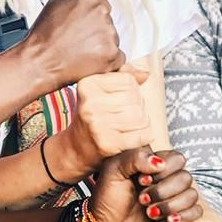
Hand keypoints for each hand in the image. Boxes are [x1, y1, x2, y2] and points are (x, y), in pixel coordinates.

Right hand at [22, 0, 122, 90]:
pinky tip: (88, 62)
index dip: (88, 20)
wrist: (39, 62)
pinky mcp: (112, 54)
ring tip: (79, 51)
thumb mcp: (57, 2)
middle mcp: (101, 12)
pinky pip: (118, 57)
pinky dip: (106, 62)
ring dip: (100, 46)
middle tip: (75, 41)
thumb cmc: (45, 34)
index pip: (102, 6)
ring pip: (112, 39)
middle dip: (95, 32)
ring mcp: (108, 33)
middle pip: (108, 22)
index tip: (76, 28)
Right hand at [48, 67, 151, 181]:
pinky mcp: (107, 143)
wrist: (76, 148)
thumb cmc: (91, 118)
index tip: (123, 99)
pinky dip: (143, 136)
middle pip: (136, 99)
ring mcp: (97, 124)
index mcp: (88, 85)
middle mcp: (90, 103)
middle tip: (127, 116)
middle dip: (138, 108)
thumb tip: (145, 73)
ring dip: (142, 123)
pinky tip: (132, 137)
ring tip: (129, 126)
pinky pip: (141, 135)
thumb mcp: (100, 91)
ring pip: (141, 117)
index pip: (128, 80)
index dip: (133, 90)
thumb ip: (122, 77)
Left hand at [88, 149, 200, 221]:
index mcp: (155, 164)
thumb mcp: (114, 170)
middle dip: (163, 191)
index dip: (162, 171)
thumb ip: (136, 157)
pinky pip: (196, 212)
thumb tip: (160, 162)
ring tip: (150, 214)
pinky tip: (168, 221)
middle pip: (186, 178)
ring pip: (191, 195)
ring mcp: (174, 198)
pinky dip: (183, 216)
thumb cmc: (107, 199)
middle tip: (142, 200)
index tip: (141, 180)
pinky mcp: (179, 216)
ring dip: (170, 205)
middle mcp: (167, 179)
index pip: (177, 159)